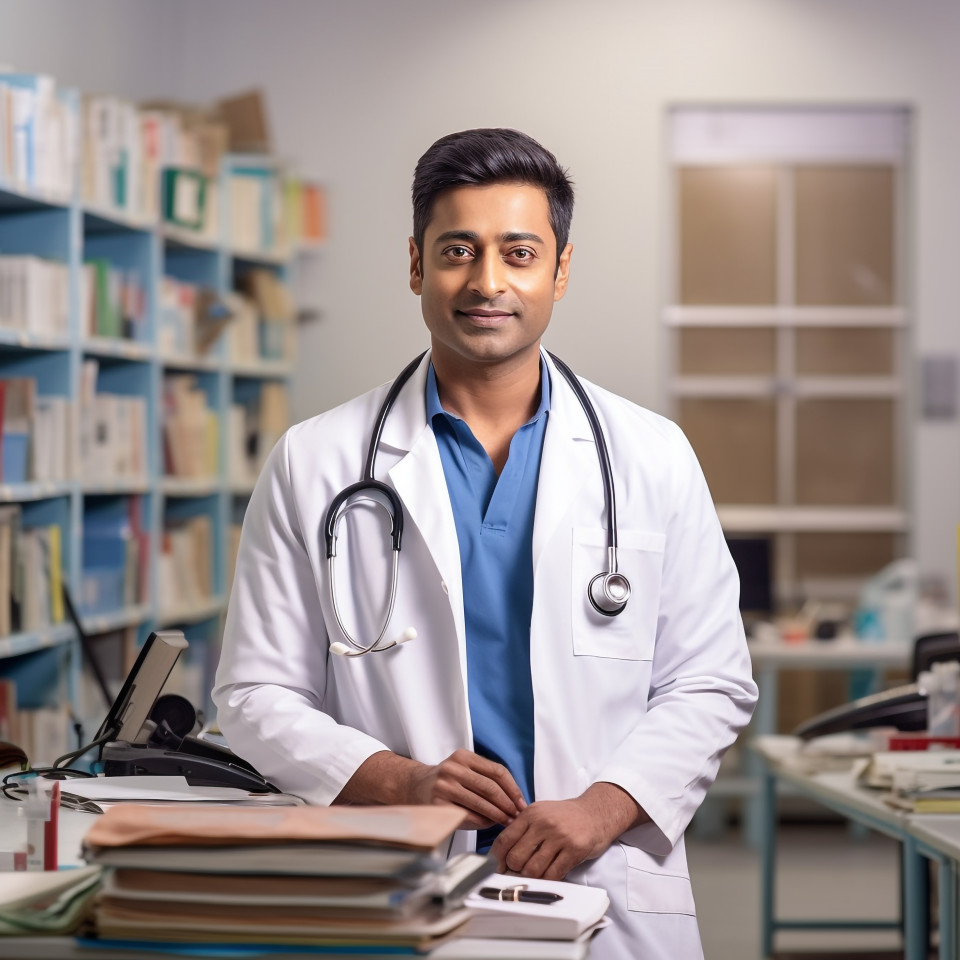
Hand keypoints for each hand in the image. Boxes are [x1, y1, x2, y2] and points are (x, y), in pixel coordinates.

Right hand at [406, 749, 526, 829]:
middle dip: (508, 804)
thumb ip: (486, 777)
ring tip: (507, 822)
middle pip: (490, 788)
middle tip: (517, 816)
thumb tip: (515, 800)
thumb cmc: (448, 780)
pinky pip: (467, 816)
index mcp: (464, 756)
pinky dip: (482, 822)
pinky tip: (489, 824)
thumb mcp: (464, 768)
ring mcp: (444, 786)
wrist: (415, 786)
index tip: (522, 802)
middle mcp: (453, 769)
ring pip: (481, 803)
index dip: (513, 788)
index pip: (497, 771)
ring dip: (498, 815)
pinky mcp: (438, 805)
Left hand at [490, 783, 643, 879]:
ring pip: (533, 869)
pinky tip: (548, 876)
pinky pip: (553, 874)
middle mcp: (543, 823)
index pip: (505, 839)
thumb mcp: (541, 812)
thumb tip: (500, 854)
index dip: (497, 858)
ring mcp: (559, 837)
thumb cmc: (565, 816)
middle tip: (518, 873)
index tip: (496, 868)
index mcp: (531, 813)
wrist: (595, 813)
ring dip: (531, 877)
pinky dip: (547, 880)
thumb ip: (522, 828)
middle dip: (514, 870)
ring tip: (535, 874)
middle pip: (516, 858)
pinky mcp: (574, 850)